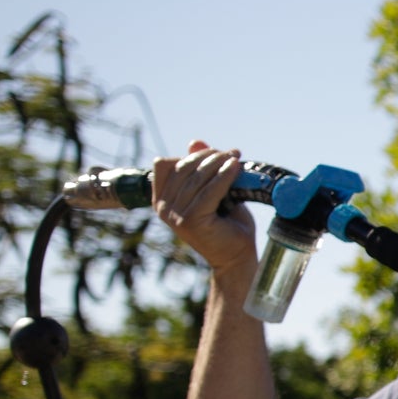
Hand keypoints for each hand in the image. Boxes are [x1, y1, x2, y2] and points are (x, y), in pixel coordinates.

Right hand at [152, 140, 255, 275]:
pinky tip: (237, 168)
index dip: (191, 155)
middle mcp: (162, 208)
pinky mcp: (191, 221)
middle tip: (232, 153)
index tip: (217, 152)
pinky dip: (224, 176)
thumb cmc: (227, 224)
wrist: (237, 257)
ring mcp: (174, 216)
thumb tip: (194, 141)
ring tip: (236, 158)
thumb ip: (202, 170)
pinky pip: (209, 191)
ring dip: (218, 163)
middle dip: (209, 156)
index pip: (167, 165)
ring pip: (197, 178)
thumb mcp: (212, 191)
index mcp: (160, 200)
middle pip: (183, 169)